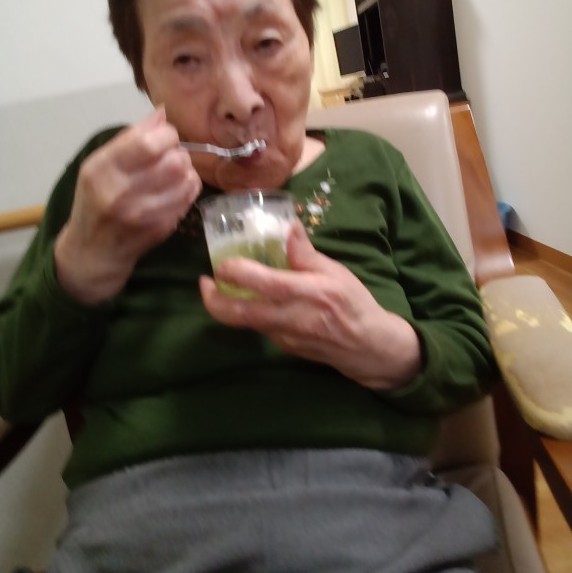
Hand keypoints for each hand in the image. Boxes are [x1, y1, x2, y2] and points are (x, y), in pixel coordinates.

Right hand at [55, 108, 201, 302]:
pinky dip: (188, 187)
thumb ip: (130, 137)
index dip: (166, 134)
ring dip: (185, 170)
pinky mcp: (161, 227)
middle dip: (178, 152)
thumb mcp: (99, 165)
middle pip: (173, 160)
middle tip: (169, 156)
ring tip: (172, 173)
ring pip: (186, 178)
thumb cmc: (94, 201)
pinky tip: (175, 188)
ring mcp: (144, 213)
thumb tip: (162, 113)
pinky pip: (189, 197)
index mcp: (102, 169)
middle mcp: (122, 192)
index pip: (148, 142)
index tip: (164, 138)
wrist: (93, 251)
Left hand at [199, 220, 421, 390]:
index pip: (264, 284)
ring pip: (245, 323)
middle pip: (240, 314)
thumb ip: (306, 253)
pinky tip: (250, 300)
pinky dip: (248, 314)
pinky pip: (259, 328)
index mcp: (306, 293)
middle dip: (213, 300)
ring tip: (221, 286)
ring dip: (226, 306)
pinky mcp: (283, 347)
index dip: (237, 273)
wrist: (367, 347)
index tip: (223, 262)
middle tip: (204, 282)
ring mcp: (284, 337)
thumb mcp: (336, 272)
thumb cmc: (354, 303)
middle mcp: (291, 318)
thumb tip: (288, 225)